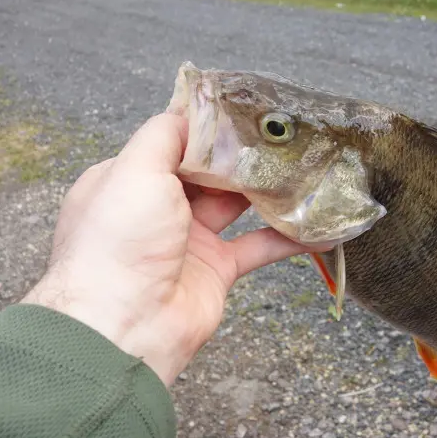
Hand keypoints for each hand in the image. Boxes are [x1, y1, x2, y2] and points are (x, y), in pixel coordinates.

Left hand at [22, 113, 323, 385]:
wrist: (124, 326)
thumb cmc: (119, 242)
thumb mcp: (134, 170)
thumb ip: (165, 135)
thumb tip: (192, 111)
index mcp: (131, 180)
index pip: (175, 144)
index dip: (210, 128)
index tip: (249, 111)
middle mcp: (160, 208)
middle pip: (211, 172)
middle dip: (246, 156)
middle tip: (286, 136)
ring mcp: (190, 240)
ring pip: (239, 205)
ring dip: (270, 191)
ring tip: (306, 170)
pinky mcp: (217, 270)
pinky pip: (259, 246)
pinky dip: (289, 238)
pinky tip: (317, 227)